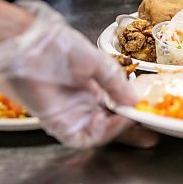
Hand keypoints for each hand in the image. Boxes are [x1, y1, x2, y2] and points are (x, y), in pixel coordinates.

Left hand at [0, 0, 146, 147]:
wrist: (31, 47)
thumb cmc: (60, 47)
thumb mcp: (97, 61)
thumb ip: (116, 81)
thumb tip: (134, 100)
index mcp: (95, 87)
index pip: (118, 105)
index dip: (135, 111)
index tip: (151, 112)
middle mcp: (85, 103)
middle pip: (112, 123)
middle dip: (132, 130)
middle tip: (150, 132)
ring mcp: (72, 114)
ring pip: (100, 132)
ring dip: (118, 130)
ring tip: (132, 119)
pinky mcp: (59, 124)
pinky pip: (84, 137)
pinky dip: (101, 133)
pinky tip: (113, 122)